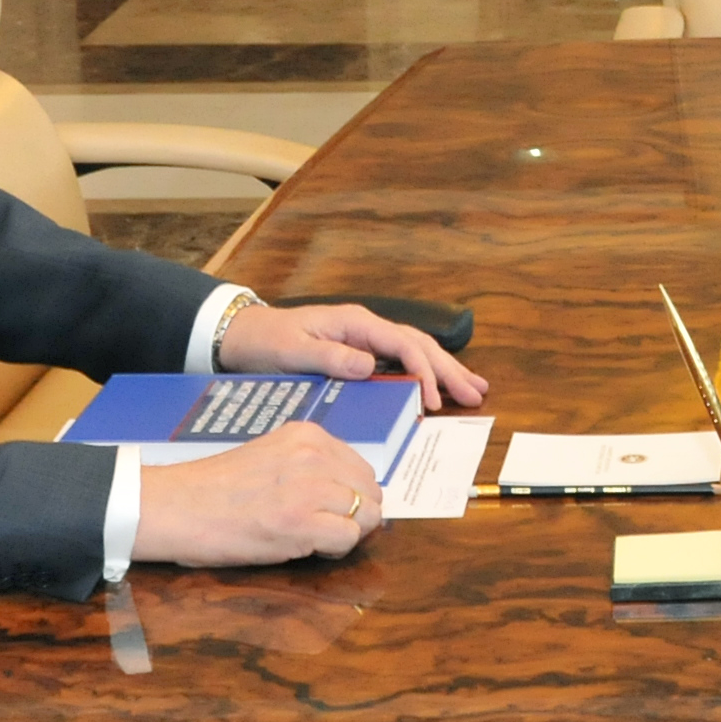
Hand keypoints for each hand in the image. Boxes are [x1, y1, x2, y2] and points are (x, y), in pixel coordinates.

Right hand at [131, 421, 378, 568]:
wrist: (175, 507)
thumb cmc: (216, 489)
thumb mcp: (272, 456)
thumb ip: (310, 465)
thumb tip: (353, 491)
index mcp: (307, 435)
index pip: (362, 468)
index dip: (351, 496)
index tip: (328, 510)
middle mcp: (314, 454)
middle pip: (371, 492)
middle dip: (356, 516)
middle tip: (323, 529)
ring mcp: (310, 487)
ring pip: (367, 516)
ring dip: (346, 533)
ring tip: (312, 538)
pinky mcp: (301, 523)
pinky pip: (349, 538)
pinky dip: (335, 549)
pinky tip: (307, 547)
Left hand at [219, 299, 487, 407]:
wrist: (244, 336)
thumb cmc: (266, 341)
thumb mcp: (294, 349)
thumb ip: (331, 356)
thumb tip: (370, 365)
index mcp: (355, 323)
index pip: (402, 344)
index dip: (423, 370)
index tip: (434, 398)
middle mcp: (366, 328)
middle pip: (419, 345)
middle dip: (449, 370)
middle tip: (476, 393)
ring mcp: (365, 340)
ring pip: (416, 352)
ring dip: (445, 370)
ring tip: (473, 389)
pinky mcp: (360, 353)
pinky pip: (400, 361)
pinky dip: (424, 373)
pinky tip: (439, 387)